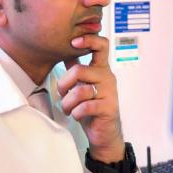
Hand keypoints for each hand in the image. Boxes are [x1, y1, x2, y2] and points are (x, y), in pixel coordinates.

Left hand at [57, 34, 124, 162]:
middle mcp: (108, 78)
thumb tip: (65, 51)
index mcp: (101, 69)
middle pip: (80, 71)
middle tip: (62, 94)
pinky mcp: (108, 108)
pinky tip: (77, 115)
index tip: (74, 42)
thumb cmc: (92, 108)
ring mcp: (110, 93)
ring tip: (68, 109)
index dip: (88, 39)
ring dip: (67, 102)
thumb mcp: (82, 85)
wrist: (104, 133)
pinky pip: (85, 106)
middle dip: (64, 84)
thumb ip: (76, 68)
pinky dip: (76, 113)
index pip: (102, 46)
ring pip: (80, 91)